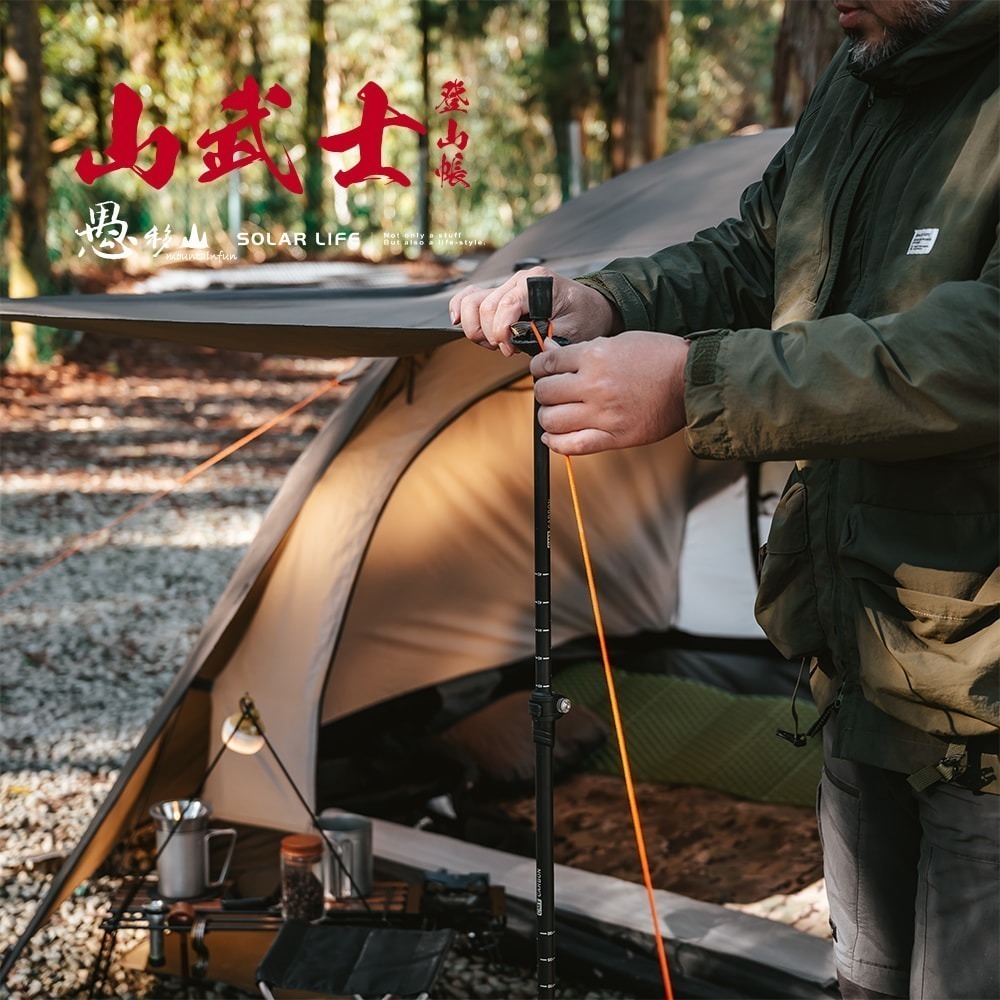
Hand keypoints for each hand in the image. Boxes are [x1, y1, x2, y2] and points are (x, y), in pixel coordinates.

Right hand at [448, 266, 619, 356]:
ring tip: (494, 343)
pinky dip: (461, 310)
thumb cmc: (584, 317)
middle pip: (483, 305)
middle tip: (506, 351)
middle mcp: (518, 280)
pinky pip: (471, 297)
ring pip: (471, 301)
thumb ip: (544, 336)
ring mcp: (507, 285)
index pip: (505, 304)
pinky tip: (459, 323)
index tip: (510, 350)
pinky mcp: (501, 295)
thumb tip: (517, 341)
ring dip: (475, 327)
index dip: (502, 331)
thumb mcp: (571, 330)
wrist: (591, 308)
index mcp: (537, 283)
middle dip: (489, 334)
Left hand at [529, 331, 689, 454]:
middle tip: (550, 392)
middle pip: (545, 393)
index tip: (542, 370)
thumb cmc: (660, 357)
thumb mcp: (619, 341)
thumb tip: (549, 353)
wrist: (691, 380)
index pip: (548, 364)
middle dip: (543, 391)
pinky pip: (573, 446)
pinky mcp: (614, 437)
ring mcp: (603, 414)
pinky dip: (555, 443)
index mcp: (595, 356)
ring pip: (552, 420)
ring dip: (546, 417)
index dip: (539, 367)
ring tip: (554, 413)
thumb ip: (582, 350)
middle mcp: (595, 386)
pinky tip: (552, 436)